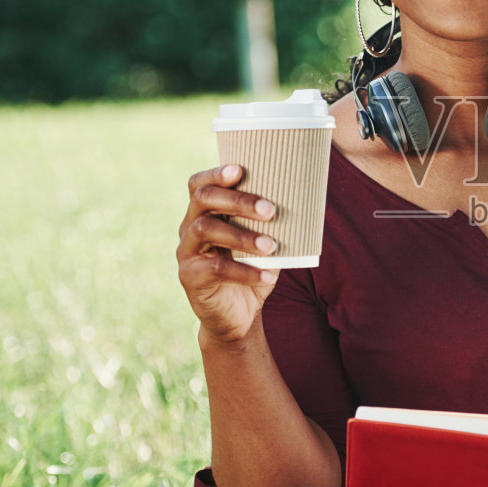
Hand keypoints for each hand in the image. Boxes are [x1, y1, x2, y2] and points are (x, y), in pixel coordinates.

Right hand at [177, 163, 280, 346]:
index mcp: (204, 213)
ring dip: (242, 236)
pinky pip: (216, 269)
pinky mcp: (189, 277)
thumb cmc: (253, 270)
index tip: (239, 169)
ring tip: (272, 246)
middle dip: (238, 200)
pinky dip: (246, 271)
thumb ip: (269, 223)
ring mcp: (186, 251)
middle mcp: (189, 227)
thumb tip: (302, 199)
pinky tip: (268, 276)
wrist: (238, 317)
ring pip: (206, 230)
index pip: (200, 184)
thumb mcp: (263, 242)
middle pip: (203, 200)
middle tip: (270, 210)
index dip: (216, 173)